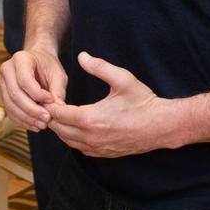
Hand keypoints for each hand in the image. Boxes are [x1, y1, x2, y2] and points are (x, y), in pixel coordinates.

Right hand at [0, 46, 66, 130]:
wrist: (39, 61)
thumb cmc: (48, 65)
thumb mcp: (58, 74)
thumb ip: (58, 91)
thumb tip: (57, 109)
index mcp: (21, 59)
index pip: (24, 80)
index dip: (38, 94)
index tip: (51, 100)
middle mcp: (7, 69)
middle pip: (15, 94)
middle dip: (32, 110)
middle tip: (47, 119)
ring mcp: (3, 82)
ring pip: (11, 105)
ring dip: (27, 118)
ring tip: (42, 124)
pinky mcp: (4, 94)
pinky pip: (10, 111)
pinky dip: (22, 121)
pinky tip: (34, 125)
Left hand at [45, 53, 172, 157]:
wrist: (162, 126)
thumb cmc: (143, 102)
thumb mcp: (122, 79)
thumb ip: (99, 67)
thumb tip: (81, 56)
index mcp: (90, 119)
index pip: (58, 114)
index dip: (50, 104)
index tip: (47, 95)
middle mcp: (90, 137)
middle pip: (58, 129)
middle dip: (51, 116)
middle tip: (49, 104)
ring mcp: (96, 148)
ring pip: (67, 141)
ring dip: (60, 128)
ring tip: (59, 114)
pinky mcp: (103, 153)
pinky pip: (79, 148)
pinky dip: (72, 138)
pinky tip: (74, 127)